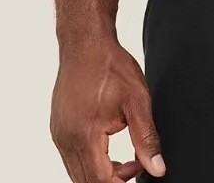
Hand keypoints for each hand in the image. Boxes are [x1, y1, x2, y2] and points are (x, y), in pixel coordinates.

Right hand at [50, 38, 165, 181]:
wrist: (86, 44)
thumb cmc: (110, 66)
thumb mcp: (137, 101)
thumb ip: (146, 138)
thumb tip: (156, 168)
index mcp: (85, 134)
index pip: (100, 180)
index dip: (122, 181)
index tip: (138, 169)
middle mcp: (66, 139)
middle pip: (85, 182)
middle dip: (111, 180)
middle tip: (133, 164)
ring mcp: (59, 135)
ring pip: (76, 173)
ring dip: (99, 173)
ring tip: (123, 158)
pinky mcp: (57, 129)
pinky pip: (70, 159)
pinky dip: (88, 162)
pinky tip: (105, 148)